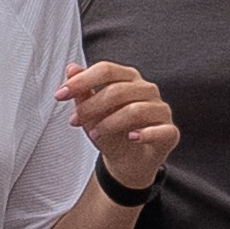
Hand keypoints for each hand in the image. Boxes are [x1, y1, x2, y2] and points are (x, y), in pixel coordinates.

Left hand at [61, 59, 177, 194]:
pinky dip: (144, 134)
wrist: (127, 160)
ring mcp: (160, 110)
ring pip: (136, 110)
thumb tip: (71, 68)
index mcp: (128, 78)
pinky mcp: (170, 132)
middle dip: (91, 106)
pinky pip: (161, 130)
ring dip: (110, 123)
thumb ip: (82, 91)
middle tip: (74, 120)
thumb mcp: (91, 113)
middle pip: (118, 90)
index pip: (106, 70)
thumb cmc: (111, 131)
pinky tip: (131, 138)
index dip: (82, 80)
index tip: (60, 94)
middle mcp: (147, 90)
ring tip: (95, 134)